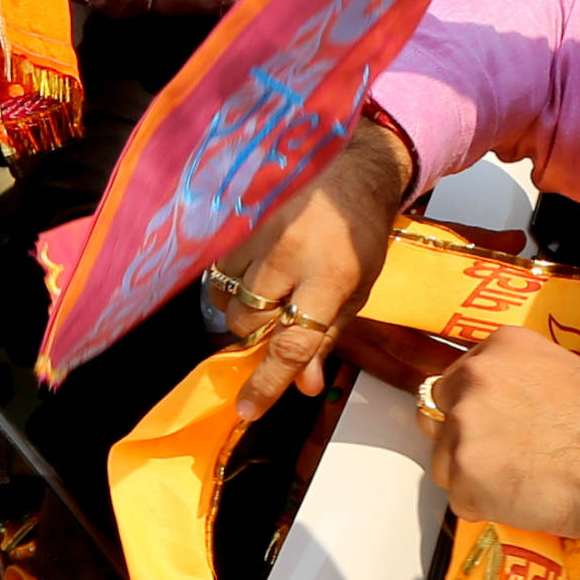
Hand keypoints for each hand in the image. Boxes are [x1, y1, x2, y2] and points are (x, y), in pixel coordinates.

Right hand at [212, 118, 415, 417]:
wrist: (352, 170)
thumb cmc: (360, 235)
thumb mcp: (358, 291)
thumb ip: (327, 338)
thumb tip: (304, 386)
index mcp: (328, 276)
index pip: (292, 342)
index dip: (269, 381)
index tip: (248, 408)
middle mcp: (288, 254)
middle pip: (248, 322)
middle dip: (258, 335)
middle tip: (279, 320)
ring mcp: (259, 232)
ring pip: (226, 297)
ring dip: (242, 308)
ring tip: (269, 292)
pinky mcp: (240, 218)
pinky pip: (218, 268)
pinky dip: (230, 282)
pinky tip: (253, 273)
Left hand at [419, 324, 579, 535]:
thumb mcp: (564, 372)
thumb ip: (519, 379)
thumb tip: (503, 402)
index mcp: (499, 348)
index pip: (455, 378)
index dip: (471, 407)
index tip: (491, 425)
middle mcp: (474, 379)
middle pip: (439, 416)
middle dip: (461, 439)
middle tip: (499, 457)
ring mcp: (464, 426)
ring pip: (445, 461)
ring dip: (472, 477)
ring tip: (518, 483)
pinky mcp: (464, 474)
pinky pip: (461, 499)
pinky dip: (484, 507)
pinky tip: (521, 501)